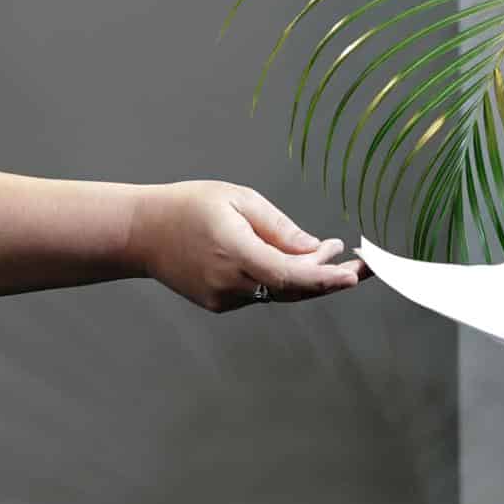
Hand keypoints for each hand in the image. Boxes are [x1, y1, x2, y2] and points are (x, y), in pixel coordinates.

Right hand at [129, 181, 369, 311]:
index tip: (354, 274)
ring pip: (278, 292)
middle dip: (330, 278)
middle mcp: (230, 283)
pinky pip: (260, 292)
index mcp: (235, 252)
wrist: (141, 233)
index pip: (289, 275)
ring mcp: (224, 298)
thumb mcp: (237, 199)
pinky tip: (290, 260)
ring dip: (307, 276)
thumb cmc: (189, 206)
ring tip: (331, 253)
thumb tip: (316, 250)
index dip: (326, 278)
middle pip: (292, 289)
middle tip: (362, 264)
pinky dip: (280, 279)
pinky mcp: (220, 303)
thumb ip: (279, 227)